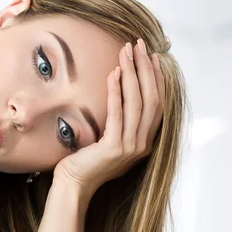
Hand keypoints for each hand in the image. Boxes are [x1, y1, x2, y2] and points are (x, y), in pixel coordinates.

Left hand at [53, 39, 164, 196]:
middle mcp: (142, 144)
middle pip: (151, 98)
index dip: (156, 78)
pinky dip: (116, 91)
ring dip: (132, 74)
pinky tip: (114, 74)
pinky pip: (118, 113)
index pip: (158, 104)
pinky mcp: (114, 147)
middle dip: (146, 69)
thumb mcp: (110, 141)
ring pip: (137, 102)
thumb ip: (121, 124)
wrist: (74, 185)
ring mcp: (131, 147)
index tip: (151, 57)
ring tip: (125, 53)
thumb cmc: (86, 161)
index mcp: (145, 142)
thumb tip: (120, 95)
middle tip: (138, 46)